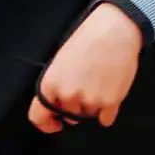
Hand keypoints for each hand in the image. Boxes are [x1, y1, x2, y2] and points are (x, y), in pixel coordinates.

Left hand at [29, 2, 145, 131]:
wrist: (115, 30)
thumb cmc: (87, 40)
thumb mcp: (61, 61)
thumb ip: (57, 86)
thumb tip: (62, 104)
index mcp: (50, 84)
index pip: (39, 116)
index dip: (47, 124)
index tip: (55, 124)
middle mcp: (68, 96)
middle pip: (69, 115)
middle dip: (76, 107)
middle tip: (87, 86)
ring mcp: (89, 101)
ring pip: (89, 115)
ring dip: (93, 106)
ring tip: (100, 81)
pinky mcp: (110, 103)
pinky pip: (105, 118)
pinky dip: (108, 110)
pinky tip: (110, 90)